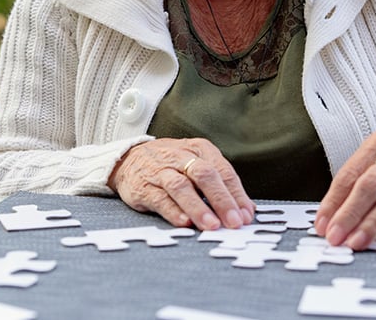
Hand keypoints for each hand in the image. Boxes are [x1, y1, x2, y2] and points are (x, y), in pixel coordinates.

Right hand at [108, 137, 254, 230]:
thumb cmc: (172, 165)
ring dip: (198, 207)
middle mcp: (181, 157)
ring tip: (211, 225)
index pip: (223, 171)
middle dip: (222, 200)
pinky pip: (160, 199)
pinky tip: (184, 223)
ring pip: (181, 187)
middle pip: (205, 175)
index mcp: (200, 150)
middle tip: (234, 221)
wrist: (129, 158)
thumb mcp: (197, 165)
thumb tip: (246, 211)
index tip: (247, 215)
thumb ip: (220, 186)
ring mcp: (161, 171)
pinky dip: (173, 211)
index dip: (237, 195)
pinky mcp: (144, 187)